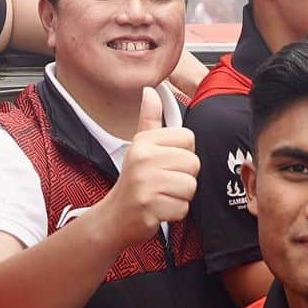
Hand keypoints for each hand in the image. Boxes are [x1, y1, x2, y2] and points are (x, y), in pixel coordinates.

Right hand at [103, 88, 199, 249]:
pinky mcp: (150, 208)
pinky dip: (174, 212)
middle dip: (184, 177)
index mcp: (144, 142)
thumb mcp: (139, 146)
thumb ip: (149, 118)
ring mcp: (146, 184)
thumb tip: (150, 90)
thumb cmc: (133, 180)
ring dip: (180, 196)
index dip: (183, 153)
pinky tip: (160, 209)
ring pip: (191, 186)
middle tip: (165, 182)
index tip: (168, 162)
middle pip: (193, 163)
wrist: (115, 217)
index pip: (189, 138)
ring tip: (163, 195)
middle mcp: (144, 159)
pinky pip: (183, 208)